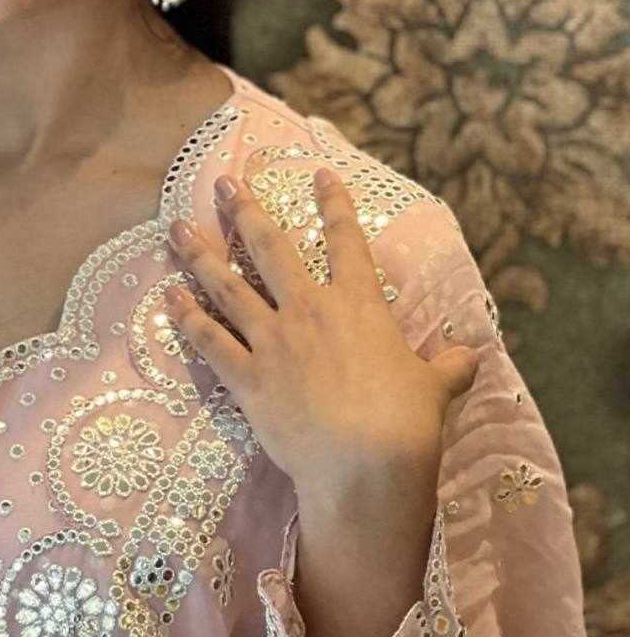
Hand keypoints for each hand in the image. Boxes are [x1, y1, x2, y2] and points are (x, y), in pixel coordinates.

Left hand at [163, 166, 477, 510]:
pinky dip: (186, 318)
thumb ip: (446, 366)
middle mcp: (310, 311)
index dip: (333, 203)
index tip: (318, 174)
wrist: (363, 462)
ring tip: (175, 229)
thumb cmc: (405, 422)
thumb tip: (469, 356)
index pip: (346, 241)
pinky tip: (167, 298)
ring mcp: (273, 343)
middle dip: (244, 211)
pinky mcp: (246, 380)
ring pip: (228, 288)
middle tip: (221, 183)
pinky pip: (208, 341)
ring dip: (200, 256)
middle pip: (270, 249)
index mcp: (359, 304)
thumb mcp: (435, 387)